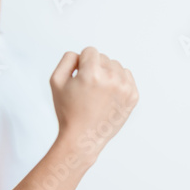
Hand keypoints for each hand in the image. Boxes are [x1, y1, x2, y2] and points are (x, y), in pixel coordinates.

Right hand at [50, 46, 138, 160]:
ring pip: (116, 66)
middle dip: (95, 69)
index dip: (81, 64)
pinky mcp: (133, 96)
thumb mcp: (56, 81)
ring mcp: (125, 88)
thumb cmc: (68, 111)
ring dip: (107, 75)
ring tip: (98, 94)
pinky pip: (126, 77)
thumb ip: (68, 59)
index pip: (90, 51)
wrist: (83, 138)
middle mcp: (111, 79)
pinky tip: (108, 97)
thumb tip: (82, 55)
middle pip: (104, 58)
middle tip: (88, 91)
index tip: (79, 80)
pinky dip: (118, 83)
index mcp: (92, 73)